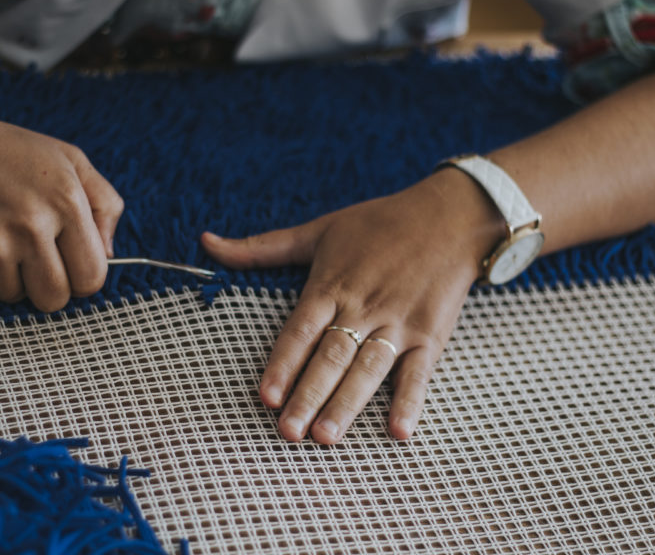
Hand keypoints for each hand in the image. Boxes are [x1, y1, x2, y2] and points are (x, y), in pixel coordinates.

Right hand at [0, 93, 123, 311]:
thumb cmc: (7, 152)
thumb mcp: (69, 160)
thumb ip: (104, 204)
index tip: (69, 265)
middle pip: (55, 299)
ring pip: (14, 296)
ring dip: (8, 276)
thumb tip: (110, 253)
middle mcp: (32, 226)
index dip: (82, 277)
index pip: (92, 277)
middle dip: (47, 286)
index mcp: (67, 202)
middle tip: (32, 259)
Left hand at [202, 169, 502, 442]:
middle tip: (288, 432)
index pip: (301, 330)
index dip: (282, 364)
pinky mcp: (430, 334)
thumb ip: (261, 247)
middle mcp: (363, 306)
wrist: (448, 216)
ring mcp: (398, 322)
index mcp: (332, 284)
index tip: (265, 396)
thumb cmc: (377, 223)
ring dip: (347, 404)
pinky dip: (410, 401)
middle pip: (331, 356)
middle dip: (308, 395)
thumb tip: (206, 242)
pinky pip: (419, 372)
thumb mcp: (318, 230)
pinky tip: (398, 431)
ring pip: (368, 368)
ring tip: (326, 438)